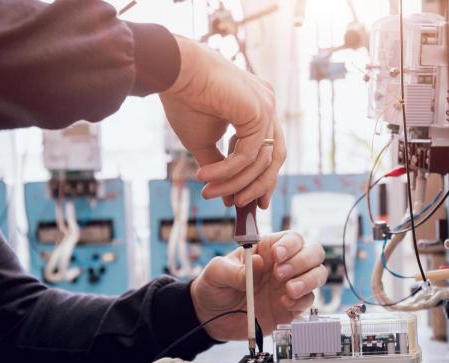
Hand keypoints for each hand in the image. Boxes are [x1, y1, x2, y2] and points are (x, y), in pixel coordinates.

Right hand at [160, 36, 285, 208]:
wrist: (173, 71)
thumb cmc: (185, 101)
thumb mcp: (204, 141)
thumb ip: (220, 165)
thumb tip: (227, 194)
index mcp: (259, 108)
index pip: (271, 150)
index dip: (262, 178)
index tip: (252, 200)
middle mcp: (267, 106)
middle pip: (275, 158)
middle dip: (258, 185)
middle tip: (240, 204)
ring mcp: (267, 107)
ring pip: (260, 161)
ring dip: (235, 182)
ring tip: (210, 193)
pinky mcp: (260, 111)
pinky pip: (247, 155)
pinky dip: (228, 171)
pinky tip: (206, 177)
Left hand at [190, 232, 326, 340]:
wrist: (211, 318)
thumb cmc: (214, 286)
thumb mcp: (216, 272)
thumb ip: (236, 269)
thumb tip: (258, 263)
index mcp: (269, 249)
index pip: (292, 239)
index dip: (290, 245)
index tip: (277, 256)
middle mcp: (285, 265)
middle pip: (314, 253)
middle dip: (303, 261)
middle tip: (280, 274)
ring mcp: (290, 286)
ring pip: (318, 275)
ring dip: (308, 280)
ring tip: (289, 291)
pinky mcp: (291, 308)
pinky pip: (308, 301)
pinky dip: (301, 301)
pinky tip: (284, 304)